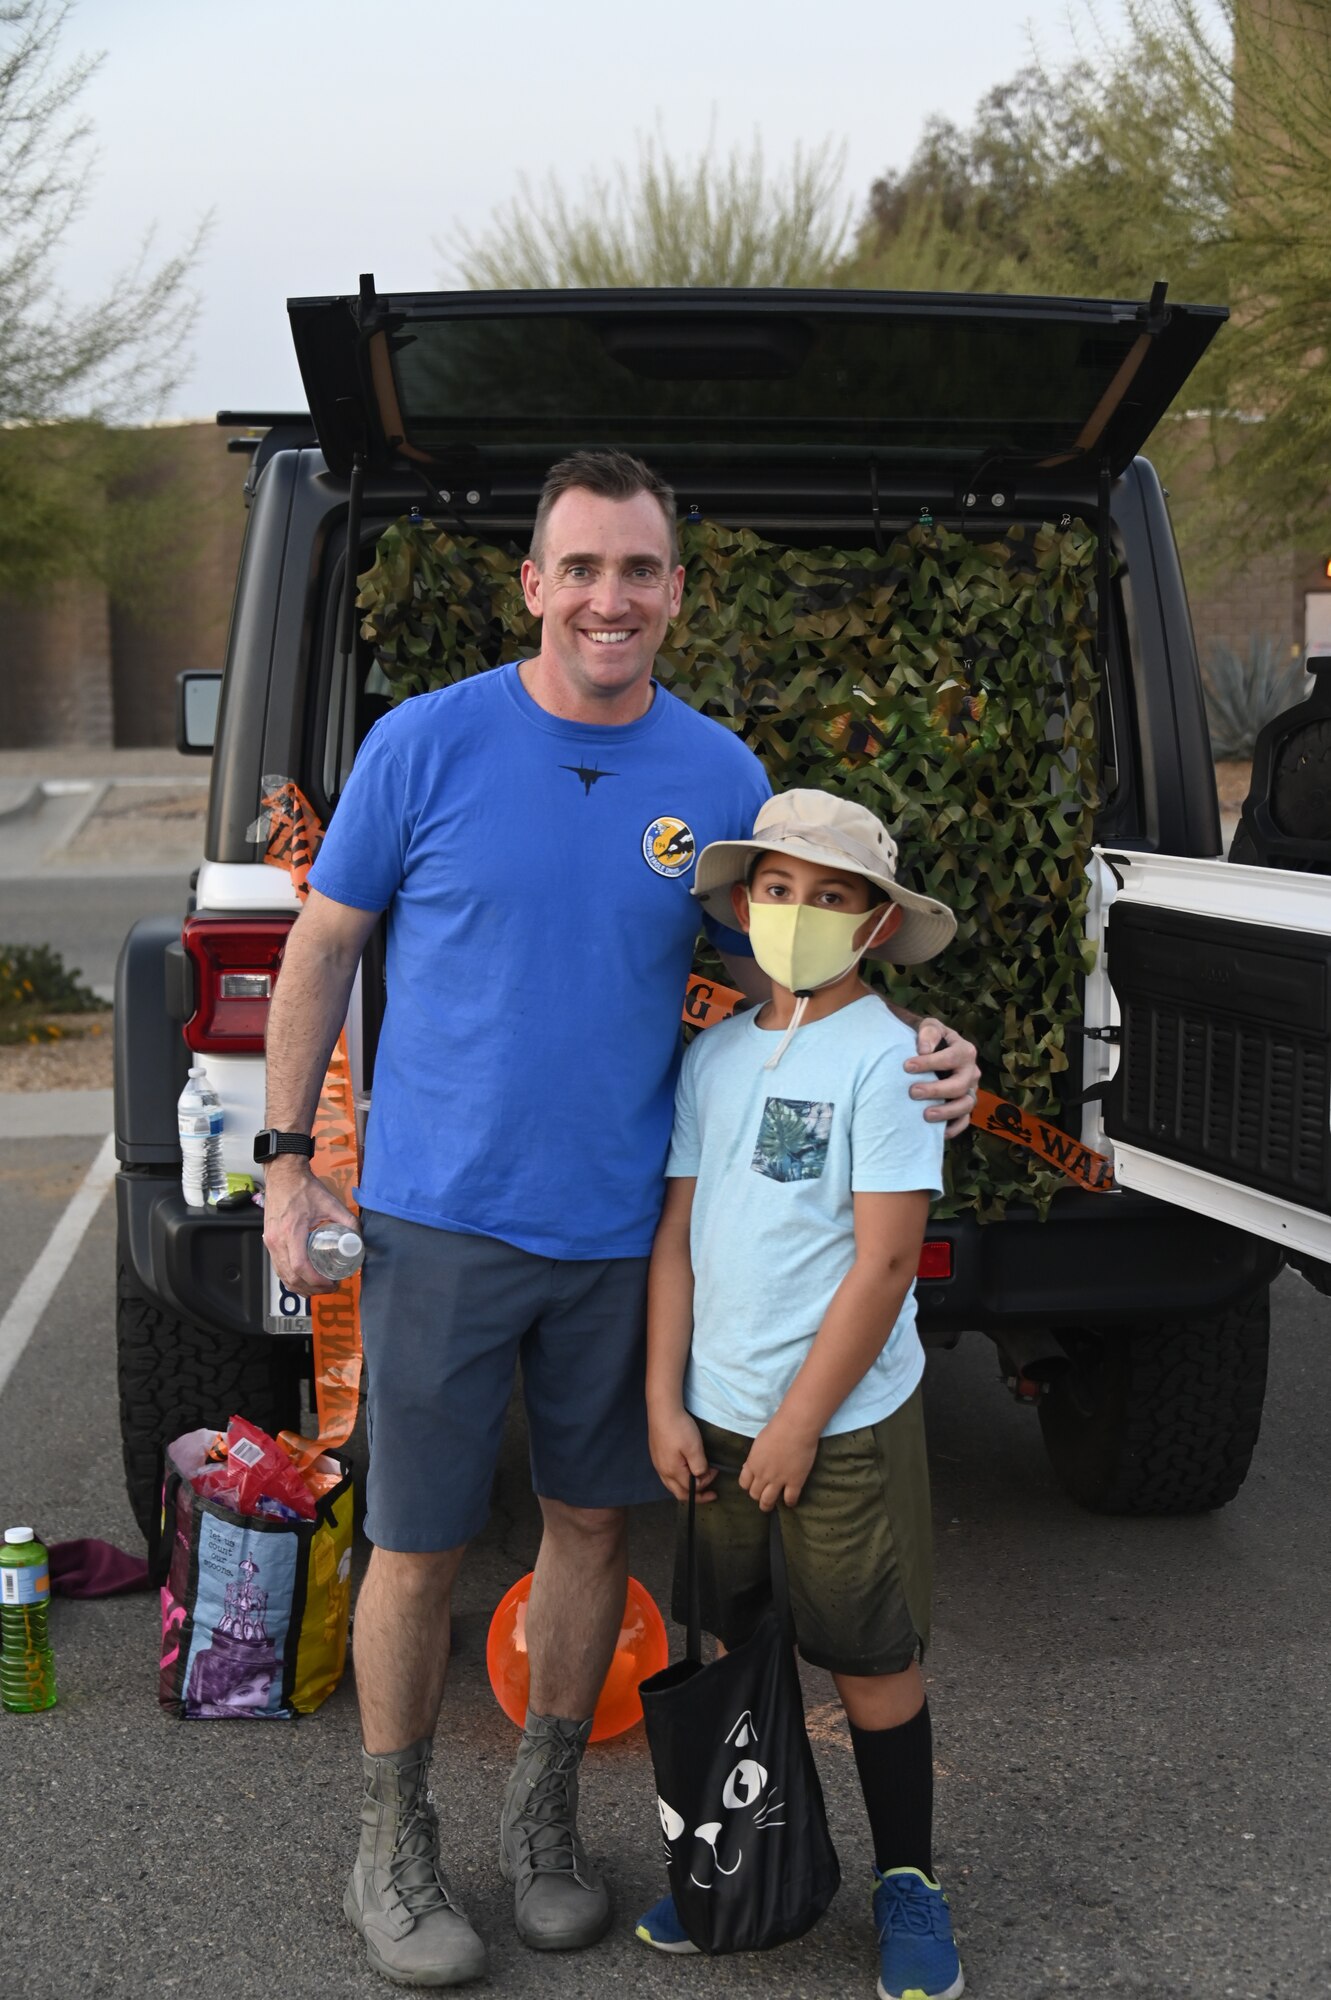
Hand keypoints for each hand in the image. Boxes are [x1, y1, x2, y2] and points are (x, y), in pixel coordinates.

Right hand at [261, 1161, 358, 1294]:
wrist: (283, 1175)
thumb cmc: (304, 1188)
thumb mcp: (330, 1202)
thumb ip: (348, 1220)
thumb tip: (359, 1239)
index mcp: (292, 1231)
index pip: (301, 1267)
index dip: (316, 1281)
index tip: (332, 1283)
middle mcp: (277, 1240)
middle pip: (291, 1277)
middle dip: (312, 1289)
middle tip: (330, 1288)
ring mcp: (270, 1242)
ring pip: (283, 1276)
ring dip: (301, 1287)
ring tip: (320, 1287)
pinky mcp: (269, 1241)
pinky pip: (278, 1267)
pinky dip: (291, 1278)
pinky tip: (304, 1280)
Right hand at [648, 1405, 716, 1502]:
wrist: (662, 1410)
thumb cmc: (679, 1428)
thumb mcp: (694, 1448)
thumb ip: (699, 1467)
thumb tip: (700, 1477)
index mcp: (673, 1472)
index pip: (691, 1488)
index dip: (706, 1484)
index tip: (715, 1471)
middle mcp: (663, 1472)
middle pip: (679, 1493)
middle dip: (696, 1496)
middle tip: (710, 1494)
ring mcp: (658, 1465)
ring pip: (672, 1486)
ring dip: (686, 1488)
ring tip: (698, 1483)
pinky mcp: (656, 1457)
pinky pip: (667, 1476)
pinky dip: (679, 1480)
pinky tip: (685, 1471)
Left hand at [739, 1416, 817, 1511]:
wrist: (795, 1427)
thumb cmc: (777, 1428)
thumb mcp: (758, 1443)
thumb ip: (755, 1457)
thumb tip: (751, 1466)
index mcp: (753, 1464)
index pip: (744, 1483)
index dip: (748, 1485)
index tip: (753, 1483)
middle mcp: (763, 1475)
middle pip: (755, 1494)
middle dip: (757, 1495)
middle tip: (763, 1494)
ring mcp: (779, 1480)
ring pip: (768, 1501)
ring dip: (768, 1505)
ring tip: (771, 1505)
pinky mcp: (795, 1482)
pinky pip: (790, 1499)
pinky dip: (789, 1502)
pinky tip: (790, 1502)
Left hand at [903, 1017, 979, 1139]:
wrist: (928, 1049)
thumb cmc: (928, 1038)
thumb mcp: (928, 1027)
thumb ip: (928, 1033)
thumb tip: (923, 1050)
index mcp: (965, 1051)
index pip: (951, 1058)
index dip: (930, 1063)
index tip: (906, 1067)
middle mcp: (971, 1072)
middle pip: (960, 1085)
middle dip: (936, 1090)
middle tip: (913, 1092)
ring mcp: (970, 1090)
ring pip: (966, 1105)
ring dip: (946, 1112)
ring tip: (925, 1114)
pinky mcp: (964, 1106)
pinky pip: (964, 1121)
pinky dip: (954, 1128)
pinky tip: (938, 1132)